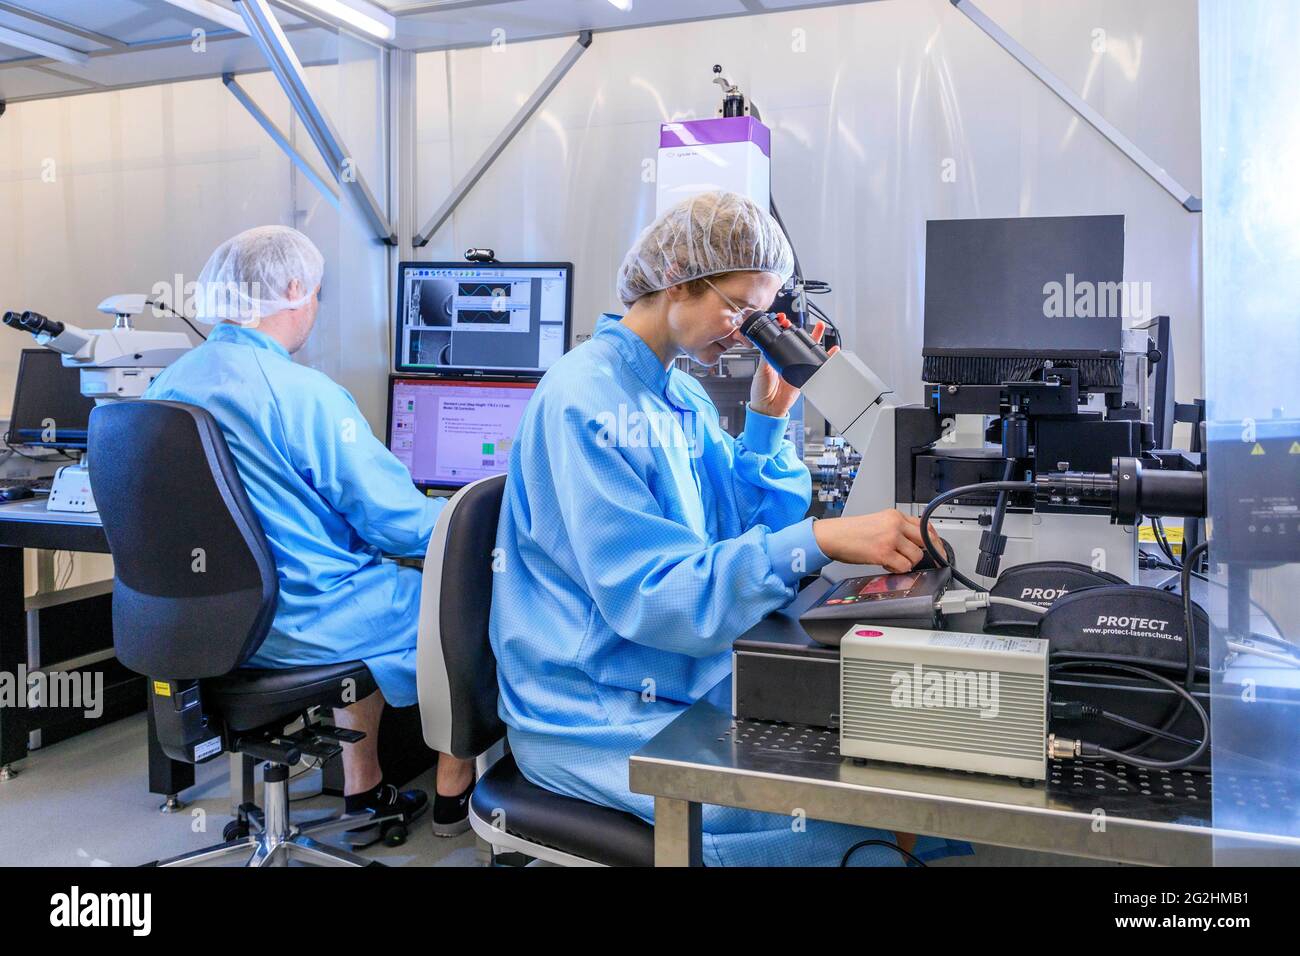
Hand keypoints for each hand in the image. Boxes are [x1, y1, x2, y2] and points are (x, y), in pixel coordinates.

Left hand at [748, 318, 836, 417]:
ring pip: (809, 353)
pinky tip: (829, 353)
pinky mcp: (803, 379)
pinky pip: (815, 368)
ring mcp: (796, 370)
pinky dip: (824, 361)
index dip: (785, 329)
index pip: (782, 340)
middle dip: (807, 332)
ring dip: (817, 342)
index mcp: (775, 359)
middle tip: (814, 324)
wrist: (767, 408)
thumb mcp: (761, 369)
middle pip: (799, 344)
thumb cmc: (760, 391)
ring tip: (823, 330)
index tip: (785, 320)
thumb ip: (766, 356)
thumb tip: (769, 343)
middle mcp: (787, 362)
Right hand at [812, 509, 938, 573]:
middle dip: (930, 553)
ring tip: (893, 560)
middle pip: (926, 540)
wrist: (832, 536)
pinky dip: (898, 569)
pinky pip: (904, 566)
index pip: (924, 526)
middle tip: (931, 560)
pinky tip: (887, 564)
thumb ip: (897, 528)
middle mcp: (895, 524)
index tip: (936, 548)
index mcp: (894, 515)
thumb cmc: (851, 531)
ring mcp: (890, 538)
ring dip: (907, 562)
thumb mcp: (878, 522)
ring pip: (916, 556)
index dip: (933, 539)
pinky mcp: (883, 553)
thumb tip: (915, 542)